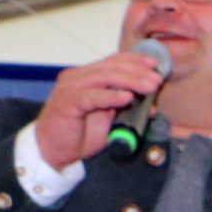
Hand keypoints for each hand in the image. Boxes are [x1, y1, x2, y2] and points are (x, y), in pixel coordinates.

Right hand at [33, 50, 167, 169]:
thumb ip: (124, 108)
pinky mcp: (67, 101)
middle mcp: (77, 77)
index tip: (154, 64)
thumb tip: (150, 104)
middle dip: (138, 72)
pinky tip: (127, 98)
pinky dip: (111, 96)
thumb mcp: (108, 119)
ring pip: (105, 77)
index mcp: (87, 77)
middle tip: (157, 80)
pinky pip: (93, 96)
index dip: (135, 61)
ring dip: (131, 81)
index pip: (113, 61)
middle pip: (112, 67)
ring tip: (149, 87)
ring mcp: (71, 87)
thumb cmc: (79, 134)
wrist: (54, 150)